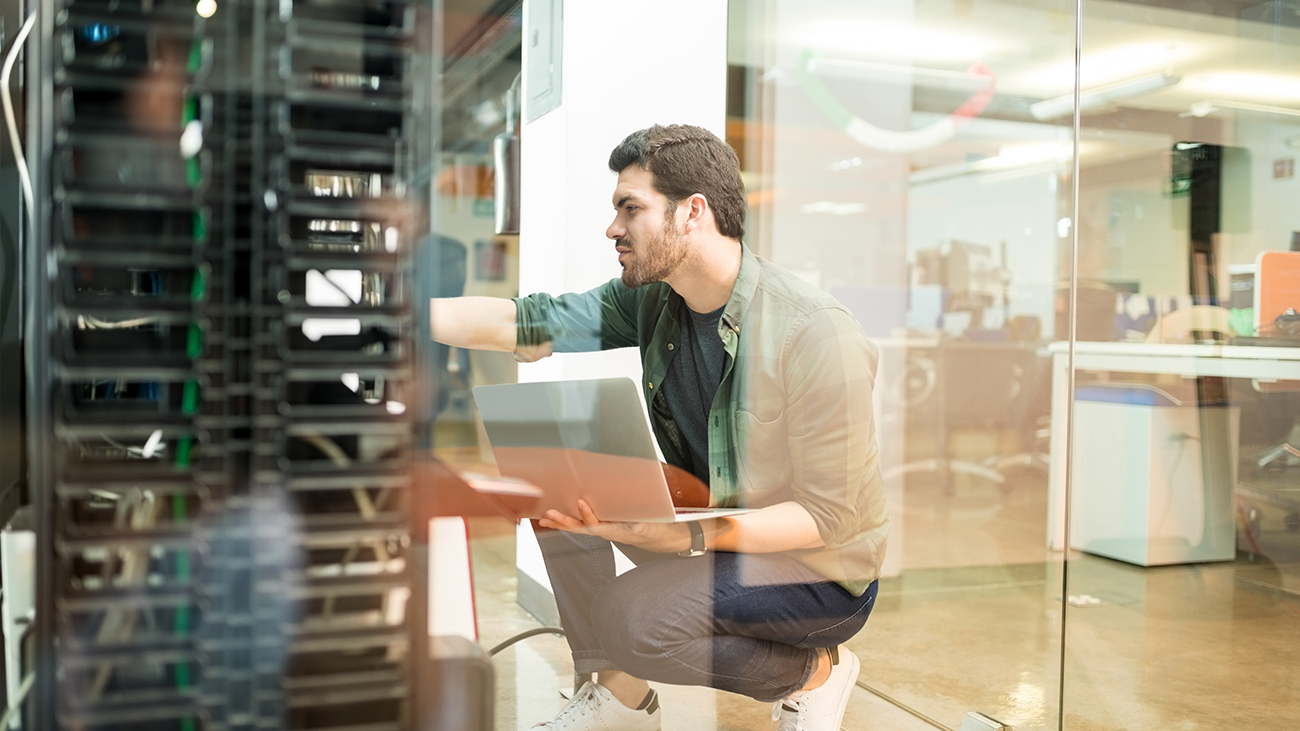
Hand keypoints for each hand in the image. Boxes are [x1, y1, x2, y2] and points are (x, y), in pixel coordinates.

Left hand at [538, 499, 687, 551]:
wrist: (658, 537)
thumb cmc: (655, 531)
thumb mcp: (652, 529)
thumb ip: (644, 528)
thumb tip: (637, 527)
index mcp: (616, 532)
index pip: (598, 525)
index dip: (588, 515)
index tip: (581, 502)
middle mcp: (606, 531)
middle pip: (581, 528)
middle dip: (565, 522)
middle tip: (549, 515)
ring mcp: (603, 527)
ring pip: (579, 526)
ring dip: (562, 522)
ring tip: (545, 518)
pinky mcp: (604, 522)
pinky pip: (583, 522)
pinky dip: (571, 518)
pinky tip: (561, 514)